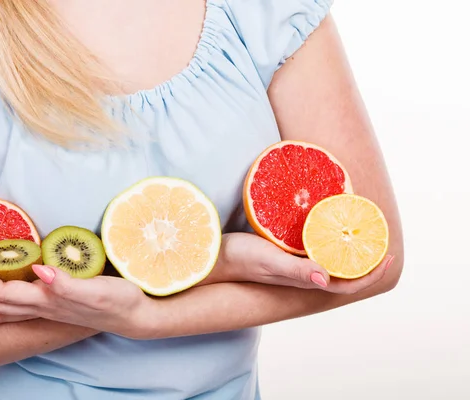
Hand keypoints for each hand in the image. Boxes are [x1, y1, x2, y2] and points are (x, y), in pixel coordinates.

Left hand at [0, 251, 153, 337]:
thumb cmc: (117, 300)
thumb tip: (40, 271)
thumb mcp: (96, 289)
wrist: (133, 316)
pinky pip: (19, 312)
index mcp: (48, 301)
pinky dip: (0, 312)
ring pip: (5, 308)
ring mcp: (49, 310)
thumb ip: (67, 284)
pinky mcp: (57, 307)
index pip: (4, 292)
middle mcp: (43, 308)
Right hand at [209, 232, 394, 294]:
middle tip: (378, 236)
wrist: (214, 256)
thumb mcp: (269, 261)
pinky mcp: (284, 251)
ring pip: (329, 259)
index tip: (388, 255)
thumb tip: (327, 280)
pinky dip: (327, 237)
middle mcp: (303, 274)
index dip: (370, 274)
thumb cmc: (240, 259)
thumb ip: (296, 270)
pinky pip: (314, 247)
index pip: (347, 284)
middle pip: (343, 272)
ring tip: (360, 228)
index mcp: (304, 280)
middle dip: (366, 259)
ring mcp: (294, 263)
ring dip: (348, 248)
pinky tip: (327, 222)